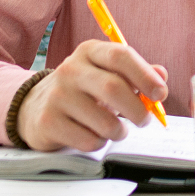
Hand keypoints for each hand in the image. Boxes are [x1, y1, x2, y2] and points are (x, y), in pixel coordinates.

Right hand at [16, 38, 168, 151]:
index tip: (160, 94)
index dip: (145, 75)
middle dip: (138, 109)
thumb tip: (161, 75)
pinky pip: (88, 140)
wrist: (34, 107)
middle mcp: (71, 70)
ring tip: (117, 130)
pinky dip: (100, 143)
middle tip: (145, 120)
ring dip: (119, 131)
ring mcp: (57, 96)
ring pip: (104, 121)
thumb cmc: (82, 91)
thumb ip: (136, 74)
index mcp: (89, 52)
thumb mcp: (107, 74)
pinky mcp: (48, 122)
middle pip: (113, 88)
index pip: (120, 56)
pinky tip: (93, 135)